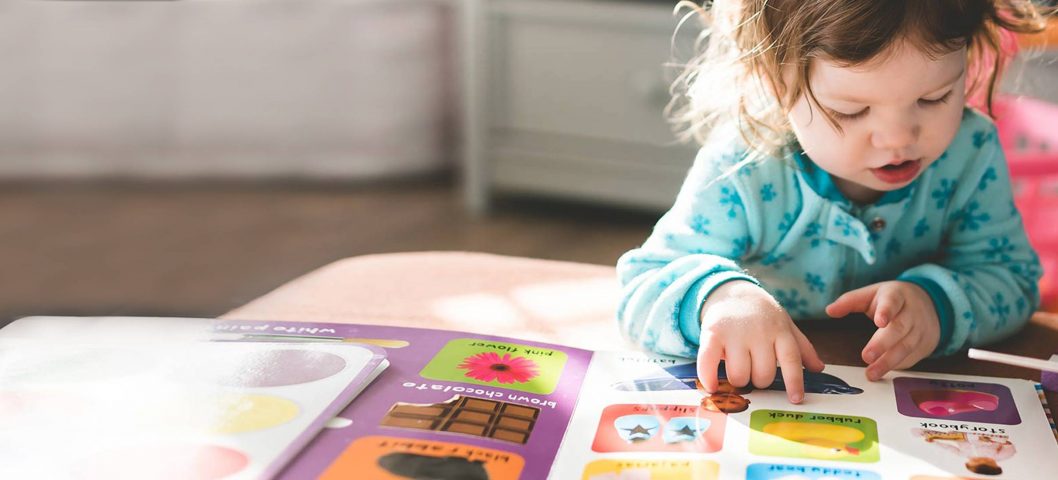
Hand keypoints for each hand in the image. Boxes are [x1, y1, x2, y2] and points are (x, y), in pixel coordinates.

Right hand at [697, 281, 824, 403]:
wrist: (731, 291)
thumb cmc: (761, 314)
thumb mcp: (784, 325)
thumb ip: (802, 347)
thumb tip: (818, 369)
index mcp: (779, 331)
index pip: (791, 359)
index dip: (794, 382)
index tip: (796, 399)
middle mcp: (758, 332)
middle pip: (762, 375)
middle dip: (759, 380)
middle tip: (754, 371)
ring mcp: (734, 333)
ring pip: (739, 375)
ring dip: (738, 380)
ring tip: (737, 369)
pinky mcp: (712, 333)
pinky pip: (709, 362)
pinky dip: (709, 378)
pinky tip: (712, 386)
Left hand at [825, 281, 940, 380]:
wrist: (928, 304)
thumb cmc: (892, 300)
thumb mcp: (872, 294)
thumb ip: (850, 301)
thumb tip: (829, 310)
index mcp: (896, 296)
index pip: (892, 302)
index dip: (886, 311)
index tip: (880, 322)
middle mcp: (911, 313)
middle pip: (899, 328)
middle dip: (883, 344)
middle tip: (866, 357)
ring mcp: (920, 329)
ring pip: (906, 346)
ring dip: (888, 362)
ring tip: (871, 374)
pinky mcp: (924, 345)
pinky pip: (911, 357)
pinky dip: (898, 366)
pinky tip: (884, 373)